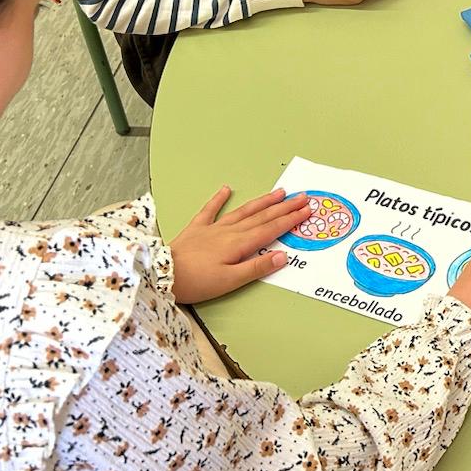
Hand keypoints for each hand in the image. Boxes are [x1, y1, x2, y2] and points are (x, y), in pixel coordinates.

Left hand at [170, 186, 313, 304]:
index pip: (271, 229)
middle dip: (284, 207)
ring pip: (243, 211)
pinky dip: (219, 199)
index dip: (291, 219)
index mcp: (240, 244)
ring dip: (263, 201)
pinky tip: (227, 189)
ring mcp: (213, 227)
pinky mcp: (197, 228)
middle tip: (303, 196)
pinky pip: (210, 210)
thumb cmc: (197, 281)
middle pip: (262, 216)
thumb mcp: (230, 281)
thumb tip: (283, 255)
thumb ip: (257, 267)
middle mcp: (230, 231)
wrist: (163, 274)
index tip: (307, 210)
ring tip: (279, 192)